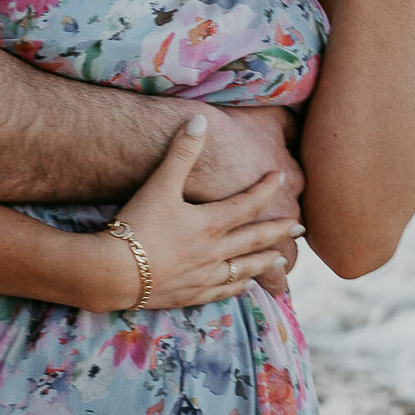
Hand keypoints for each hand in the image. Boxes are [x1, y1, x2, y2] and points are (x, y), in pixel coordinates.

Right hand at [89, 116, 302, 312]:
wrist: (114, 272)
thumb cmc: (137, 225)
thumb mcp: (159, 184)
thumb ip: (182, 152)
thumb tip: (200, 120)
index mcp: (210, 223)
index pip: (248, 204)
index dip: (266, 189)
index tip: (280, 178)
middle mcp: (214, 252)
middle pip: (255, 240)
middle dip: (279, 231)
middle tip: (300, 227)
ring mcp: (204, 277)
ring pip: (245, 270)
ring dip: (266, 263)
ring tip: (284, 262)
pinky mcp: (191, 295)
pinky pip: (224, 291)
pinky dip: (239, 287)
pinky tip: (244, 287)